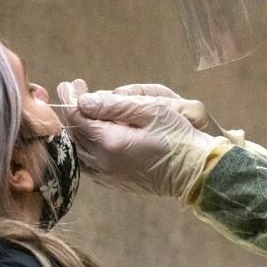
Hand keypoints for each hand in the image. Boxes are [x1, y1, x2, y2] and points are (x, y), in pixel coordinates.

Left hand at [57, 79, 229, 198]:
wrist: (196, 174)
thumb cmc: (178, 137)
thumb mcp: (151, 112)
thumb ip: (114, 105)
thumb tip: (83, 100)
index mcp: (109, 143)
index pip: (77, 117)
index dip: (71, 97)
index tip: (71, 82)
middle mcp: (102, 162)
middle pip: (73, 134)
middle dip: (72, 111)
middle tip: (75, 91)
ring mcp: (107, 176)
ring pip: (78, 151)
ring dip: (76, 129)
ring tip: (82, 111)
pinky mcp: (114, 183)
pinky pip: (88, 164)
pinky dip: (84, 146)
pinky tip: (92, 134)